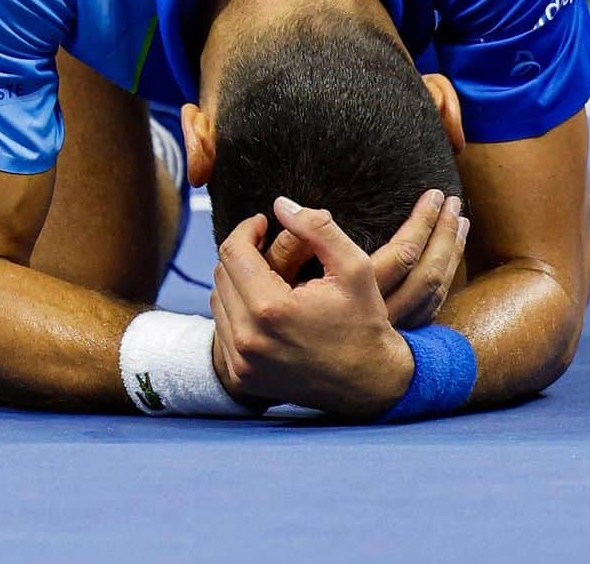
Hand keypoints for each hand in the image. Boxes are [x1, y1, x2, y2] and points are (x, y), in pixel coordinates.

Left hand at [211, 199, 413, 417]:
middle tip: (267, 246)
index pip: (233, 252)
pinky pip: (223, 329)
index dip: (246, 229)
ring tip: (267, 274)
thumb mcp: (354, 265)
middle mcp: (248, 339)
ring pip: (217, 300)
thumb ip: (316, 228)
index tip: (263, 222)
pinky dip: (237, 311)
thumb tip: (279, 205)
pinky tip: (264, 305)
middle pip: (222, 274)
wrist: (372, 384)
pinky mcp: (242, 378)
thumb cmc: (365, 322)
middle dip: (242, 253)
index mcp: (271, 309)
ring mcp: (242, 363)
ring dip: (237, 281)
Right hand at [267, 190, 468, 328]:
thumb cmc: (281, 326)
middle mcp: (383, 316)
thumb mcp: (279, 282)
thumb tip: (290, 207)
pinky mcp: (396, 340)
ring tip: (458, 217)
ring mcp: (394, 332)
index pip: (405, 254)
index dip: (422, 221)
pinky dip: (445, 278)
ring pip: (434, 290)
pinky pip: (431, 307)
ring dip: (451, 251)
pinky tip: (448, 259)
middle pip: (427, 271)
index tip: (430, 193)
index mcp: (359, 297)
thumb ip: (289, 245)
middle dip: (443, 231)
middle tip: (450, 199)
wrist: (289, 376)